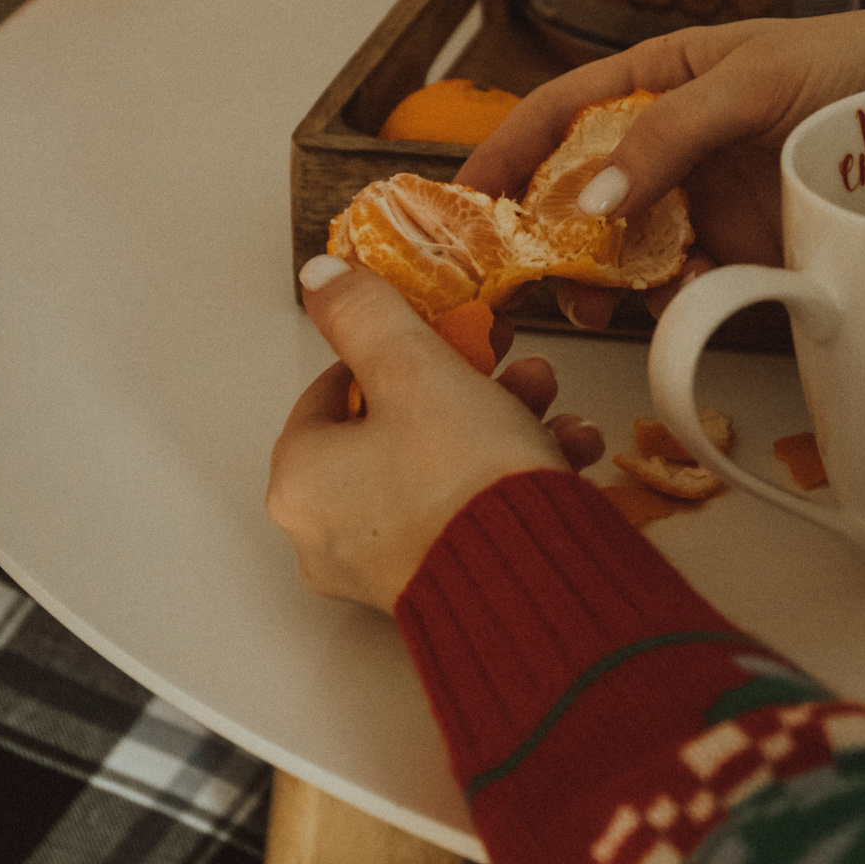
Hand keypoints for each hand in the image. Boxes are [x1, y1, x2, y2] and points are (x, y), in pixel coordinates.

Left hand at [270, 257, 607, 611]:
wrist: (532, 580)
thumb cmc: (466, 481)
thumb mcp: (415, 367)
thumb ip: (364, 314)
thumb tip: (322, 279)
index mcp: (302, 480)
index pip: (332, 392)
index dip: (392, 352)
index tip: (438, 338)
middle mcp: (328, 532)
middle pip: (395, 429)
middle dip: (465, 386)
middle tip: (506, 366)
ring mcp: (382, 566)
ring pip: (438, 468)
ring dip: (500, 423)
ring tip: (547, 405)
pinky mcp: (436, 584)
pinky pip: (464, 513)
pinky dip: (508, 477)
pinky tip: (562, 452)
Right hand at [457, 10, 864, 326]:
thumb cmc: (863, 65)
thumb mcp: (758, 79)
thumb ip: (670, 136)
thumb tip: (590, 206)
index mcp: (663, 78)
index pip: (560, 112)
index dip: (506, 152)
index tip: (462, 199)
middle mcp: (673, 141)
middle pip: (580, 191)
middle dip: (542, 234)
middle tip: (518, 279)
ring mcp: (707, 198)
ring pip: (625, 246)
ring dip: (600, 277)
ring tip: (592, 304)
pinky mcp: (748, 250)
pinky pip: (686, 282)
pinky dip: (667, 301)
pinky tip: (669, 305)